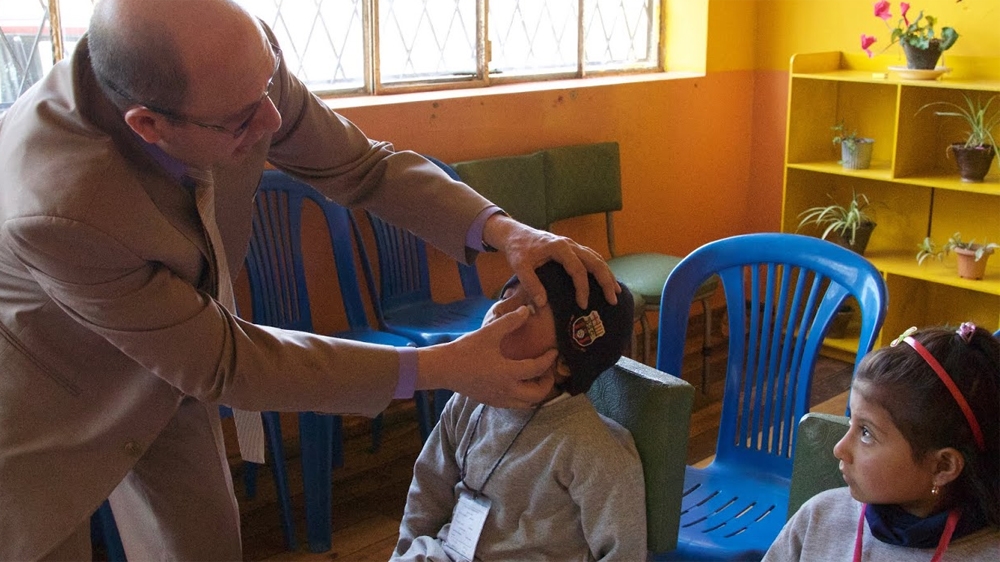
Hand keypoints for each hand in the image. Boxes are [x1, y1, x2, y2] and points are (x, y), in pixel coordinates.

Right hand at [416, 305, 556, 407]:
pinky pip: (515, 405)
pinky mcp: (491, 402)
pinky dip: (524, 397)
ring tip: (536, 378)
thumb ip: (510, 321)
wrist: (443, 368)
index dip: (549, 360)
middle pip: (537, 395)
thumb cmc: (466, 350)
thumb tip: (527, 310)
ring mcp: (499, 399)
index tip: (554, 352)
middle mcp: (507, 390)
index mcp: (508, 373)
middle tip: (548, 370)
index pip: (537, 369)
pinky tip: (520, 383)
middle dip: (548, 383)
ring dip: (537, 393)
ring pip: (527, 403)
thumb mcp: (489, 332)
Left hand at [483, 213, 619, 308]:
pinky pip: (591, 256)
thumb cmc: (518, 250)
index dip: (583, 288)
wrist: (515, 234)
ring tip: (615, 291)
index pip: (578, 270)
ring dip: (607, 274)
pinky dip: (600, 268)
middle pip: (595, 261)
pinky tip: (605, 279)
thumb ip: (531, 284)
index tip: (582, 304)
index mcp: (559, 248)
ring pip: (596, 258)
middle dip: (606, 281)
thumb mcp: (519, 267)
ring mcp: (572, 245)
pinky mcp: (572, 247)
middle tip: (613, 299)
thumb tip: (543, 304)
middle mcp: (570, 244)